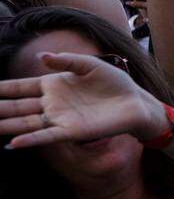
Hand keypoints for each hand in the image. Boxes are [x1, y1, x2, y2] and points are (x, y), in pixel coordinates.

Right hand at [0, 52, 169, 147]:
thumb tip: (42, 56)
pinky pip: (47, 136)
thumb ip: (66, 60)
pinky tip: (14, 143)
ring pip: (26, 123)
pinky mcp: (73, 131)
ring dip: (7, 126)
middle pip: (17, 106)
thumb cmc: (114, 82)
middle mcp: (51, 103)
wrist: (136, 102)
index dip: (1, 89)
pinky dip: (31, 139)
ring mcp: (60, 118)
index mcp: (53, 84)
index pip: (19, 87)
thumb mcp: (90, 65)